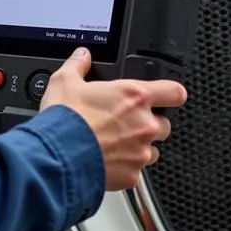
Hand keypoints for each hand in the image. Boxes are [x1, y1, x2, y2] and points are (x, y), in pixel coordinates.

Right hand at [40, 47, 186, 190]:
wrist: (56, 156)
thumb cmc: (65, 120)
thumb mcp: (64, 81)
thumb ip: (78, 65)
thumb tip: (82, 56)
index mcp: (134, 96)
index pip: (174, 92)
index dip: (170, 94)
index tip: (164, 97)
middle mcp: (144, 124)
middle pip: (164, 124)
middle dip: (148, 124)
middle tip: (123, 124)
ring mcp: (141, 151)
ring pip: (152, 150)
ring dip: (138, 147)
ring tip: (112, 145)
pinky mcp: (133, 175)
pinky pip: (136, 171)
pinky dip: (124, 168)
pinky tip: (105, 162)